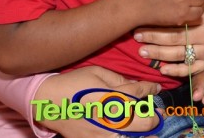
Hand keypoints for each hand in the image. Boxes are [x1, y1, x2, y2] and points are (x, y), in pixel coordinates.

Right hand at [35, 66, 160, 136]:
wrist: (47, 102)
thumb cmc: (72, 83)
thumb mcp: (96, 72)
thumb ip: (119, 79)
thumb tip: (137, 86)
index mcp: (112, 97)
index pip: (141, 94)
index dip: (151, 89)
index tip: (155, 88)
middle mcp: (111, 117)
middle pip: (145, 122)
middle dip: (154, 116)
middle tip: (155, 113)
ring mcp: (103, 134)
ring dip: (145, 133)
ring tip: (149, 130)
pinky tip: (128, 134)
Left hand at [134, 0, 203, 75]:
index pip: (177, 18)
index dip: (158, 20)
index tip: (141, 21)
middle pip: (176, 37)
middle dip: (154, 37)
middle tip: (137, 35)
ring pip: (180, 54)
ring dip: (159, 54)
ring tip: (142, 51)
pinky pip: (192, 69)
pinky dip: (177, 70)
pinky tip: (162, 69)